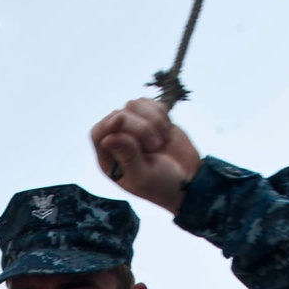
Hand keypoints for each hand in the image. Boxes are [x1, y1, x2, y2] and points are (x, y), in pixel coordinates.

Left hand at [91, 99, 200, 214]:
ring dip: (153, 121)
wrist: (189, 180)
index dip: (108, 124)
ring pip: (133, 105)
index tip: (122, 119)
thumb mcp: (143, 176)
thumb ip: (127, 155)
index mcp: (109, 160)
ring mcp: (134, 128)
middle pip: (117, 115)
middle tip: (156, 147)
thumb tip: (107, 139)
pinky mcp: (150, 118)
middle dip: (140, 127)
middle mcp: (118, 141)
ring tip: (162, 142)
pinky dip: (161, 114)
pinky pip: (150, 103)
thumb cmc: (163, 185)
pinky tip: (167, 132)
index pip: (98, 133)